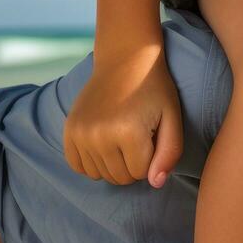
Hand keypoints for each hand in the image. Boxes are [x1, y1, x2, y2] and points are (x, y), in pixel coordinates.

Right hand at [64, 47, 183, 186]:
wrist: (125, 59)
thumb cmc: (154, 88)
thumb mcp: (173, 117)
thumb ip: (169, 153)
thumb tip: (155, 183)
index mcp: (128, 132)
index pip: (141, 174)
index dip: (151, 158)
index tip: (152, 135)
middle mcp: (99, 135)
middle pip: (120, 178)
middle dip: (134, 164)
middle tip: (139, 136)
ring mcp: (81, 133)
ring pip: (100, 175)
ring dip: (114, 163)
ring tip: (122, 137)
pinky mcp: (69, 130)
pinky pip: (78, 166)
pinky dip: (92, 162)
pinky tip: (104, 144)